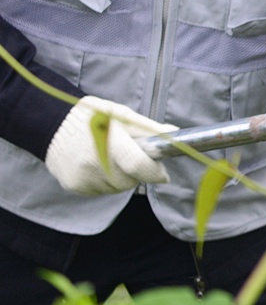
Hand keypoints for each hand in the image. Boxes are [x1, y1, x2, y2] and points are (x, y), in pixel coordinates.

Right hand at [46, 97, 173, 194]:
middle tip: (132, 157)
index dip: (155, 173)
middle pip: (130, 181)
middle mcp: (94, 164)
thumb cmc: (91, 116)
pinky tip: (98, 165)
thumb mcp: (120, 114)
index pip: (138, 166)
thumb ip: (147, 128)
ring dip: (122, 178)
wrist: (51, 123)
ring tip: (112, 158)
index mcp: (109, 143)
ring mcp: (82, 177)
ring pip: (116, 188)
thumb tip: (175, 133)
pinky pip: (100, 190)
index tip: (164, 174)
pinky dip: (106, 182)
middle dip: (138, 173)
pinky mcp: (73, 185)